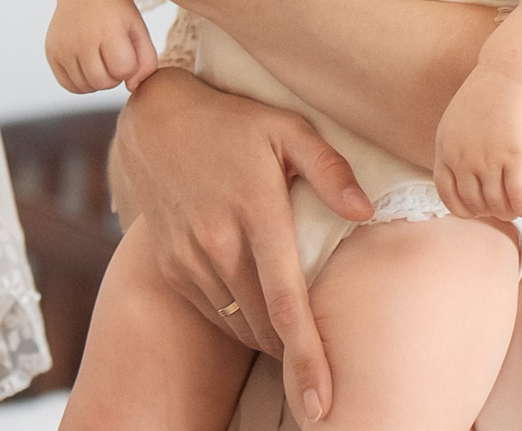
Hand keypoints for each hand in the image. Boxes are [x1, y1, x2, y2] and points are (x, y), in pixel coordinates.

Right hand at [45, 0, 158, 93]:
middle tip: (114, 59)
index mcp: (106, 29)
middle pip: (103, 82)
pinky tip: (88, 65)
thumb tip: (130, 86)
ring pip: (86, 87)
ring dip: (98, 80)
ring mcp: (62, 47)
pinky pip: (70, 86)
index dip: (130, 65)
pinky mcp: (51, 53)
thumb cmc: (117, 14)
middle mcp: (80, 38)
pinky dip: (82, 82)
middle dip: (114, 76)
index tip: (127, 51)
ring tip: (102, 60)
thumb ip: (147, 62)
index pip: (123, 70)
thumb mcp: (139, 30)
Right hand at [112, 69, 371, 420]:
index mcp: (256, 210)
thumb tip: (365, 211)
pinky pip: (214, 312)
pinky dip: (240, 319)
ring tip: (290, 322)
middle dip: (295, 355)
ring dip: (269, 336)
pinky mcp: (172, 266)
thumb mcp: (288, 128)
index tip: (322, 404)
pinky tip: (255, 296)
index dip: (307, 358)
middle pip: (264, 326)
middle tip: (321, 362)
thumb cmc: (235, 124)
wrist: (156, 119)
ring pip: (239, 324)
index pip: (286, 302)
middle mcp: (218, 241)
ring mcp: (189, 256)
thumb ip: (329, 169)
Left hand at [432, 67, 521, 220]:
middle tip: (502, 209)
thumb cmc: (488, 97)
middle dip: (489, 212)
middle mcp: (463, 158)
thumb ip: (455, 150)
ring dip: (508, 212)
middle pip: (473, 203)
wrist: (512, 76)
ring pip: (496, 203)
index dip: (463, 208)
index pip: (447, 193)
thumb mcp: (456, 123)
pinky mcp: (515, 157)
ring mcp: (488, 159)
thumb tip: (464, 180)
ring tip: (516, 209)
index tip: (476, 210)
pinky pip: (518, 196)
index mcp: (445, 149)